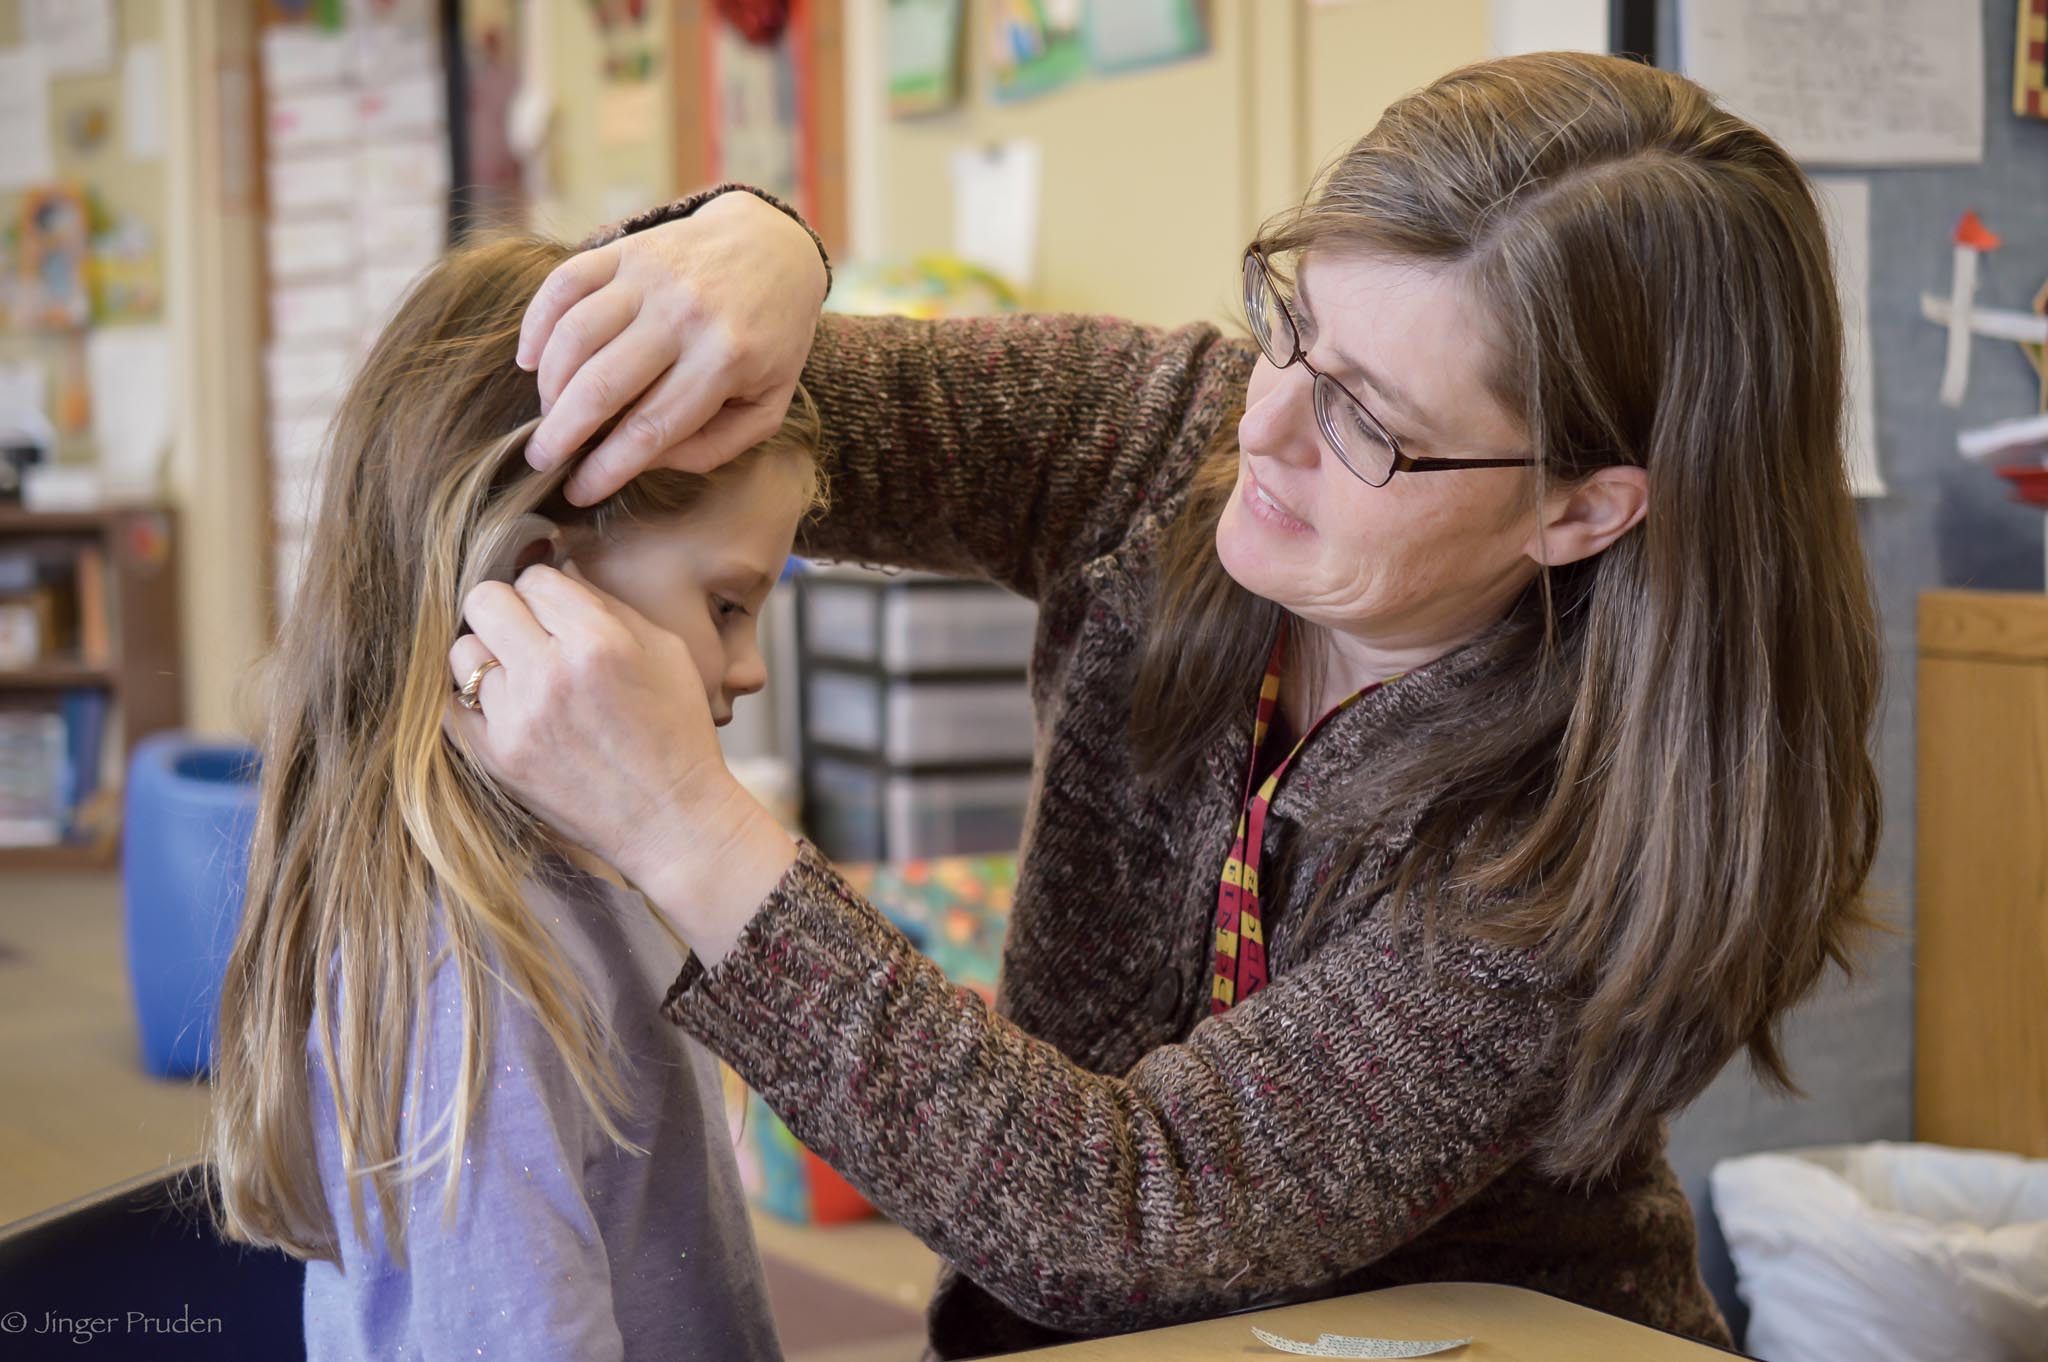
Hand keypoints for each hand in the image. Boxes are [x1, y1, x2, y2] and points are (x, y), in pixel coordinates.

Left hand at [446, 561, 795, 964]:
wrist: (671, 819)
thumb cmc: (677, 732)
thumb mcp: (667, 652)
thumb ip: (609, 606)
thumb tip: (560, 571)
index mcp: (599, 641)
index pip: (535, 578)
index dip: (548, 591)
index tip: (559, 613)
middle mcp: (551, 673)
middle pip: (484, 600)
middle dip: (507, 610)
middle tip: (528, 634)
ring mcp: (517, 718)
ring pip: (463, 651)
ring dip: (489, 656)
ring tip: (521, 677)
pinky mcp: (495, 757)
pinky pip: (453, 704)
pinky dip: (475, 699)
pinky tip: (507, 707)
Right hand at [519, 191, 828, 504]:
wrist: (774, 248)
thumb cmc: (769, 340)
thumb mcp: (767, 405)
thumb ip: (713, 445)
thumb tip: (645, 459)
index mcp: (726, 361)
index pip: (649, 430)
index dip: (606, 469)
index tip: (579, 491)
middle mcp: (685, 314)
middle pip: (601, 387)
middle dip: (561, 435)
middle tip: (542, 459)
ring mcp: (653, 276)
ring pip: (574, 336)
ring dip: (550, 384)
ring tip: (550, 412)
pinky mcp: (627, 248)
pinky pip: (563, 284)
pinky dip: (536, 325)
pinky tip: (531, 360)